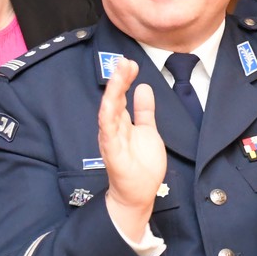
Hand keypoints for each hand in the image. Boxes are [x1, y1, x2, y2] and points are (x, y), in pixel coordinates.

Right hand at [98, 59, 165, 241]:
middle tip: (124, 61)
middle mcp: (114, 128)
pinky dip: (108, 117)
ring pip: (108, 112)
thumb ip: (144, 111)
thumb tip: (144, 87)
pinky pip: (108, 133)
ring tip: (119, 75)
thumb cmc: (141, 164)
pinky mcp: (112, 153)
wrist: (139, 194)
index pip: (121, 96)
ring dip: (113, 92)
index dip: (124, 79)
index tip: (131, 63)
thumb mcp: (148, 130)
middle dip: (118, 80)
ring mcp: (111, 139)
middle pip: (113, 99)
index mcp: (122, 122)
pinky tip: (110, 104)